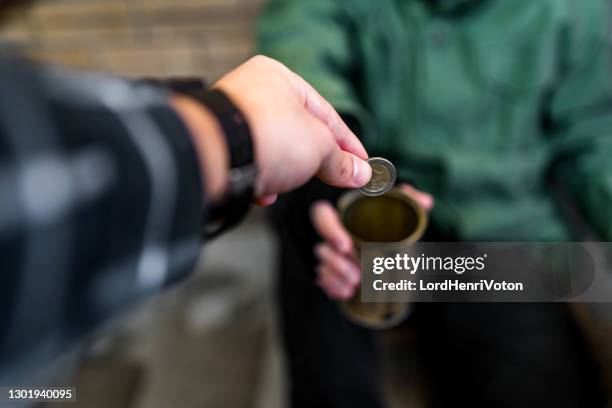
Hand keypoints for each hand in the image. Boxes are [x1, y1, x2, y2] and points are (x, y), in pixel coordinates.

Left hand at [214, 55, 370, 204]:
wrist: (215, 156)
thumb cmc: (267, 136)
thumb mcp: (319, 148)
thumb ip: (340, 161)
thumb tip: (359, 173)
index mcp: (279, 77)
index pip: (325, 113)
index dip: (347, 142)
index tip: (361, 163)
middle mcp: (251, 91)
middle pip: (297, 132)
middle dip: (313, 161)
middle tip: (334, 178)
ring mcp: (231, 119)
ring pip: (272, 150)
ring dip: (284, 172)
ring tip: (286, 184)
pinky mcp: (217, 146)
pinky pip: (248, 163)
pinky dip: (259, 179)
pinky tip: (262, 192)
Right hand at [311, 184, 433, 299]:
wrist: (391, 252)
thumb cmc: (390, 225)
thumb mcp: (402, 211)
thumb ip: (412, 201)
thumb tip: (425, 202)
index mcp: (345, 214)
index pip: (323, 214)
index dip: (329, 230)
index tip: (345, 245)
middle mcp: (333, 233)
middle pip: (321, 246)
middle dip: (335, 263)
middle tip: (358, 276)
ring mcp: (330, 253)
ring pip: (322, 265)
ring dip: (337, 277)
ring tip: (355, 285)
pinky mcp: (330, 270)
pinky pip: (323, 279)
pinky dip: (333, 286)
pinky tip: (345, 292)